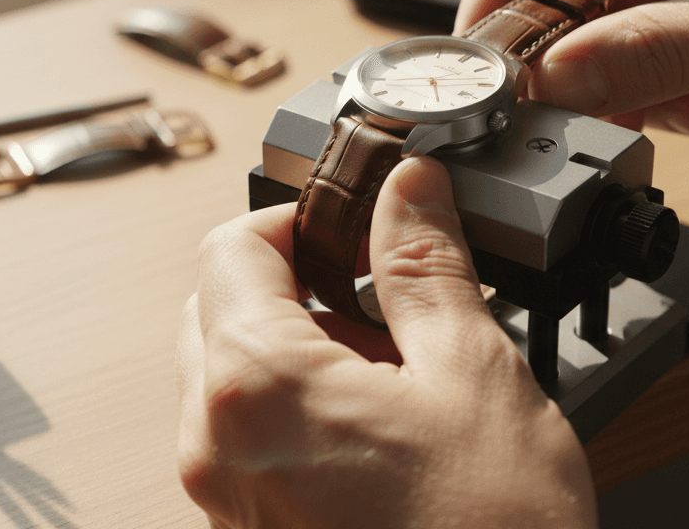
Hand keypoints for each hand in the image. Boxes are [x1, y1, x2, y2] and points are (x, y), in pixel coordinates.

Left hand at [177, 157, 594, 527]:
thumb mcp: (472, 374)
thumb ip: (427, 265)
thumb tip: (408, 190)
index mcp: (257, 386)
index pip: (230, 246)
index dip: (298, 216)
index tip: (355, 222)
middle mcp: (216, 445)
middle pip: (217, 307)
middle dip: (294, 282)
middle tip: (382, 297)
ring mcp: (226, 499)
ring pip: (229, 373)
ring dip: (299, 346)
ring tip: (394, 371)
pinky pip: (246, 437)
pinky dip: (296, 407)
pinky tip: (379, 429)